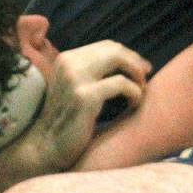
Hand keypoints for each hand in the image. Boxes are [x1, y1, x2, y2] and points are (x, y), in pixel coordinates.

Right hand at [24, 39, 151, 170]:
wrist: (47, 146)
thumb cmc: (68, 119)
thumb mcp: (75, 87)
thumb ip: (93, 72)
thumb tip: (129, 61)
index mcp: (66, 59)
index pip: (106, 46)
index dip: (128, 56)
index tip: (142, 70)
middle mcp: (69, 63)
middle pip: (114, 49)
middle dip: (135, 63)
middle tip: (145, 79)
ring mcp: (75, 79)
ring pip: (118, 59)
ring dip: (136, 75)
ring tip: (140, 92)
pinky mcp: (85, 97)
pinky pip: (121, 84)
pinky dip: (135, 92)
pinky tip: (134, 104)